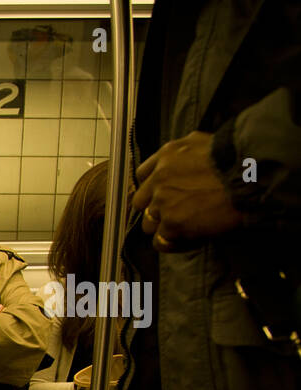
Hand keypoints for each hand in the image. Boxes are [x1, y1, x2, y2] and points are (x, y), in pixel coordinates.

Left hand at [133, 131, 242, 252]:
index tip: (163, 195)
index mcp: (166, 155)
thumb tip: (185, 161)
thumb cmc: (238, 158)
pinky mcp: (172, 223)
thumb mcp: (205, 142)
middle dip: (156, 209)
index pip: (142, 176)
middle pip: (141, 203)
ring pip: (148, 225)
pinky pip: (162, 242)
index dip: (152, 188)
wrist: (252, 174)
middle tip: (177, 213)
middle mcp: (159, 178)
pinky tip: (192, 238)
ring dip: (164, 228)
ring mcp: (163, 202)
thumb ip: (186, 154)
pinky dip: (175, 243)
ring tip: (187, 227)